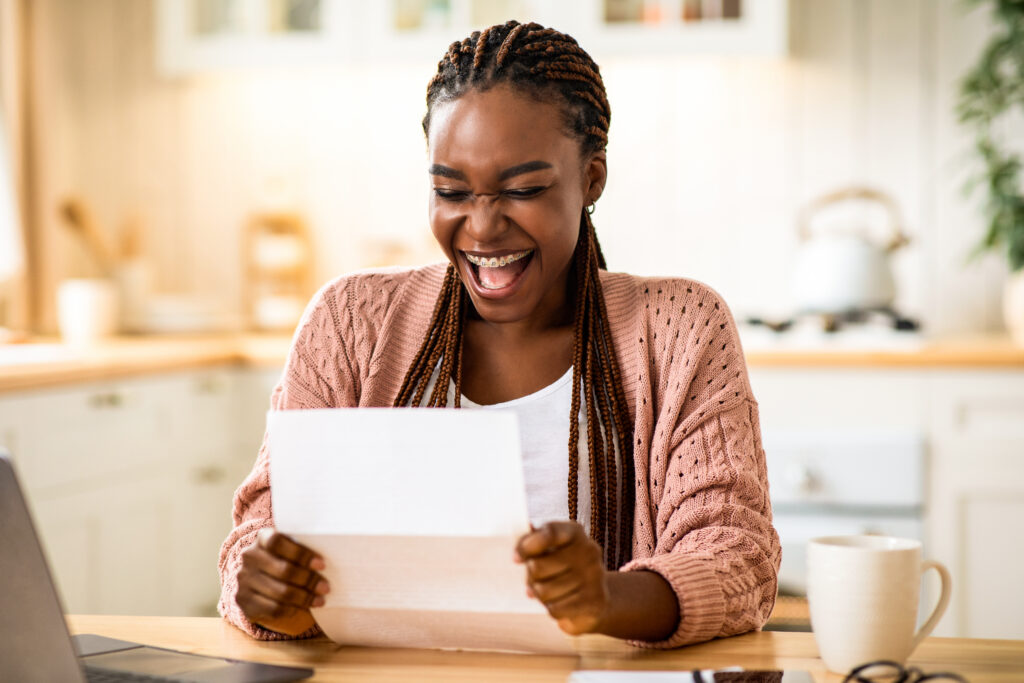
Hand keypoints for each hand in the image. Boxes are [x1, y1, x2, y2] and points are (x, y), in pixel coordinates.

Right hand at [236, 528, 329, 635]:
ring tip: (320, 599)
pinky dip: (293, 609)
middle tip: (326, 586)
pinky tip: (305, 607)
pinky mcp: (244, 601)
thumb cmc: (285, 560)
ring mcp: (244, 579)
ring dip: (305, 597)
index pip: (277, 541)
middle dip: (309, 580)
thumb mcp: (290, 549)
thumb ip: (303, 549)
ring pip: (281, 592)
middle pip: (283, 569)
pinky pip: (274, 609)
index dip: (301, 553)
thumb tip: (331, 557)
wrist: (258, 581)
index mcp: (262, 538)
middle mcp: (249, 556)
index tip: (321, 564)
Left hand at [515, 521, 608, 635]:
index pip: (549, 533)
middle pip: (537, 567)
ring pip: (543, 591)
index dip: (526, 547)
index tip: (516, 559)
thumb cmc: (562, 568)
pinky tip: (562, 603)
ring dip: (541, 596)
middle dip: (531, 577)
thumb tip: (518, 556)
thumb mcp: (546, 549)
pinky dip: (552, 609)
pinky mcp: (594, 601)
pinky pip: (555, 609)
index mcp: (574, 532)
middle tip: (539, 580)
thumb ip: (529, 543)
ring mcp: (593, 576)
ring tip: (551, 592)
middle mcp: (588, 550)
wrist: (597, 596)